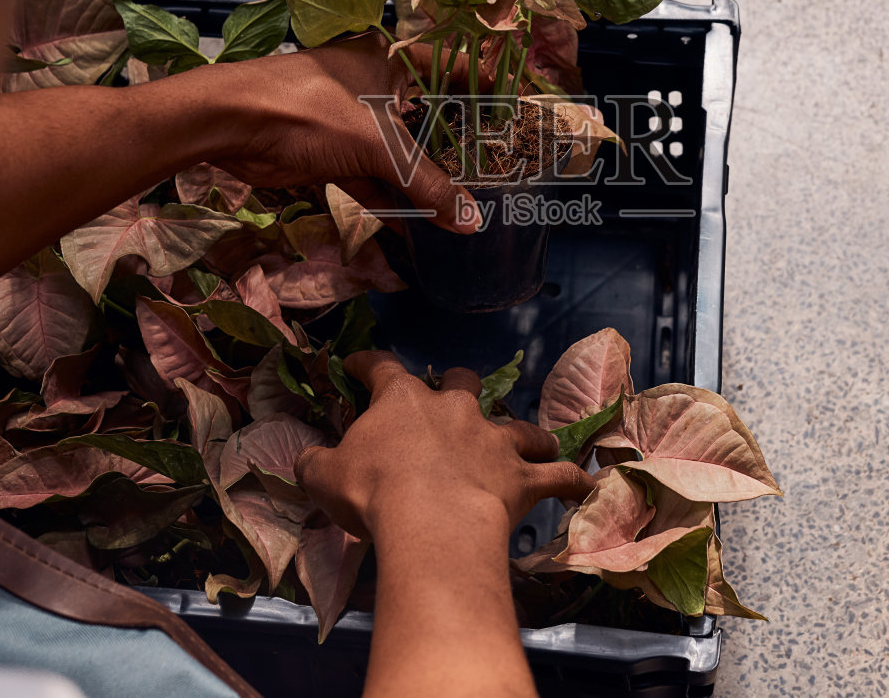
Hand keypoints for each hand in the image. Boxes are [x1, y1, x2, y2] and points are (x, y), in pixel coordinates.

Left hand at [201, 33, 476, 232]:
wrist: (230, 124)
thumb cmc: (309, 111)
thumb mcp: (377, 145)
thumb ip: (425, 183)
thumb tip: (469, 221)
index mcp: (390, 58)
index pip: (450, 65)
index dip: (482, 86)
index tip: (515, 112)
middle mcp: (374, 83)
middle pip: (426, 116)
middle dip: (456, 148)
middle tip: (498, 170)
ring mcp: (350, 120)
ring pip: (398, 153)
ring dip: (424, 182)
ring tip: (465, 207)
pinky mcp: (330, 153)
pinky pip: (372, 178)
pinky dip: (392, 201)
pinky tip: (420, 228)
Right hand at [295, 351, 593, 540]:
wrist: (431, 523)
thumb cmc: (373, 493)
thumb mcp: (324, 477)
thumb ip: (314, 462)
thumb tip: (305, 459)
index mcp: (402, 400)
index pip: (382, 367)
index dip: (368, 364)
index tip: (358, 364)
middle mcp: (454, 409)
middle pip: (461, 381)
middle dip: (457, 386)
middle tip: (450, 400)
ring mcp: (493, 439)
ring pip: (518, 424)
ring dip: (524, 433)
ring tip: (530, 441)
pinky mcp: (523, 475)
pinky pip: (557, 474)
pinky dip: (571, 480)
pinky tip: (583, 484)